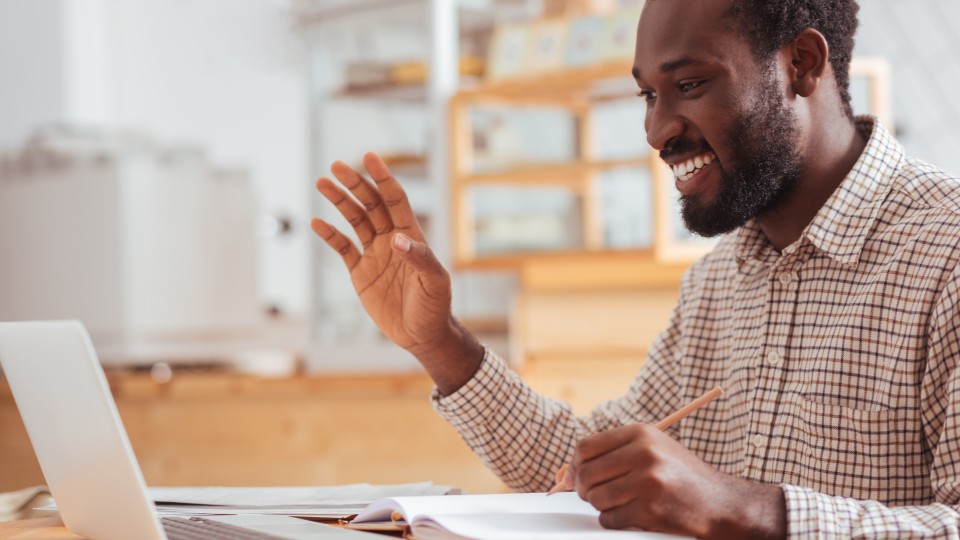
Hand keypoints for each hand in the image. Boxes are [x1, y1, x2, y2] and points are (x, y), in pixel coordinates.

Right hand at [311, 152, 482, 392]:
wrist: (422, 336)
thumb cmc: (436, 308)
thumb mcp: (434, 283)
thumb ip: (419, 259)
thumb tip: (397, 238)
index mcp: (412, 236)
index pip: (395, 200)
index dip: (383, 178)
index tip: (370, 157)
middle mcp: (392, 240)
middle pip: (371, 204)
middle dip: (355, 184)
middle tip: (336, 165)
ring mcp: (375, 254)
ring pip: (355, 220)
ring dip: (339, 202)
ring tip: (322, 182)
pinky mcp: (361, 272)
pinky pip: (343, 248)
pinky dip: (330, 235)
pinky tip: (316, 222)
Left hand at [570, 424, 785, 538]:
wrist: (720, 502)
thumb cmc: (679, 476)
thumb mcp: (650, 452)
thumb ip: (611, 456)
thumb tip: (563, 474)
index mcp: (641, 434)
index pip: (585, 446)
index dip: (575, 464)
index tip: (576, 476)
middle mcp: (644, 453)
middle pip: (586, 473)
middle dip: (583, 489)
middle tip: (594, 494)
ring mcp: (648, 482)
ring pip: (596, 498)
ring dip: (601, 506)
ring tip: (619, 503)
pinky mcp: (651, 510)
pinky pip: (610, 519)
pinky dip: (614, 521)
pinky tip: (632, 515)